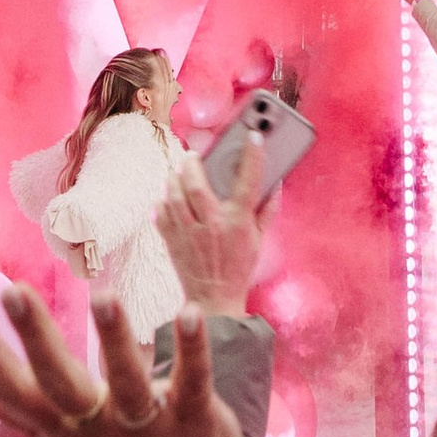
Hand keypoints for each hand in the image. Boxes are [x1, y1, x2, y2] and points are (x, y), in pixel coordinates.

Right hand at [0, 282, 243, 436]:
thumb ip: (8, 408)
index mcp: (63, 427)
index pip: (15, 390)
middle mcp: (98, 430)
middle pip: (61, 383)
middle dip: (37, 338)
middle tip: (14, 290)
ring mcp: (147, 430)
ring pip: (128, 384)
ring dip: (115, 341)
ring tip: (104, 295)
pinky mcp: (194, 422)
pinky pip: (193, 385)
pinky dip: (192, 352)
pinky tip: (189, 312)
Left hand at [165, 170, 266, 312]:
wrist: (214, 300)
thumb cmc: (238, 268)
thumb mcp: (258, 239)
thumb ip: (266, 210)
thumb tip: (275, 184)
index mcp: (237, 222)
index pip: (248, 182)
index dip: (252, 156)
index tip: (253, 136)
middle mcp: (212, 225)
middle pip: (196, 184)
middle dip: (193, 164)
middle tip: (194, 156)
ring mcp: (189, 234)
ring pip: (174, 195)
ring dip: (173, 179)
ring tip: (178, 172)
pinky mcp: (172, 242)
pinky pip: (161, 213)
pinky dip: (162, 201)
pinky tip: (167, 196)